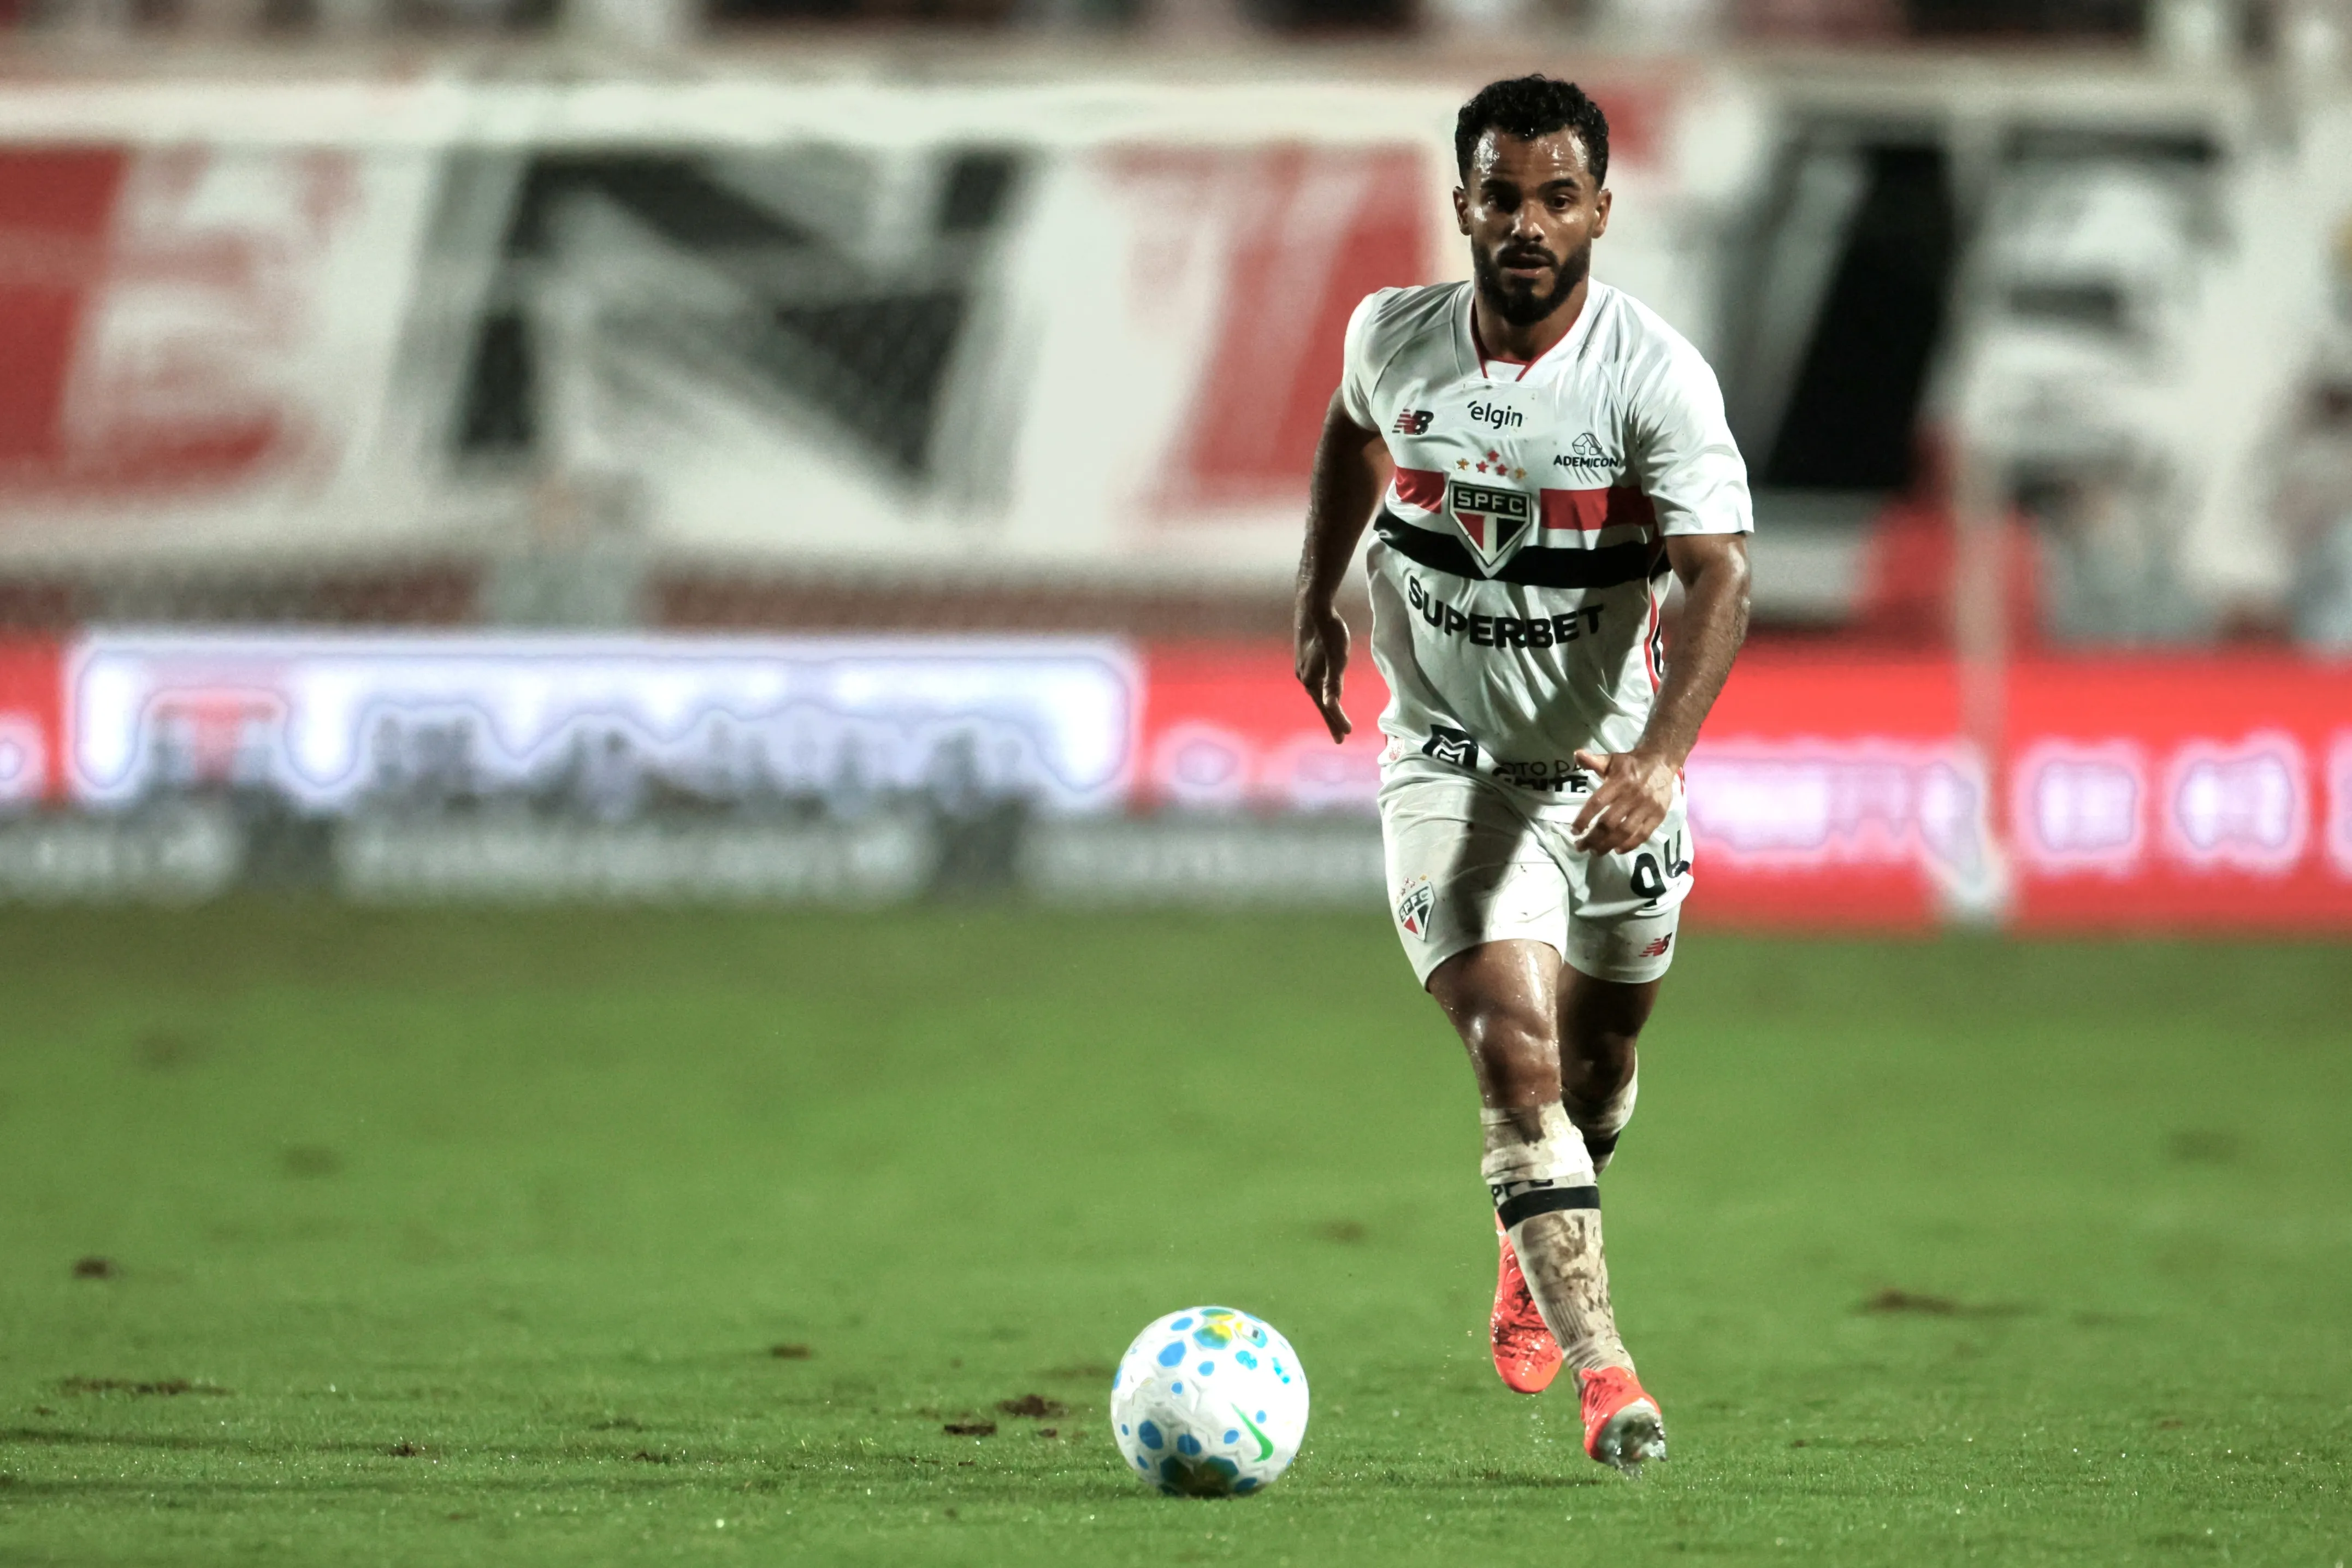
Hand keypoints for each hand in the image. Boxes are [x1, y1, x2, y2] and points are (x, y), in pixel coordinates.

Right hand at [1294, 604, 1351, 742]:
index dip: (1337, 722)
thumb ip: (1334, 683)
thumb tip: (1332, 706)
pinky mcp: (1303, 657)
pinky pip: (1314, 681)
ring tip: (1332, 715)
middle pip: (1319, 703)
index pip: (1327, 707)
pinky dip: (1320, 691)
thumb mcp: (1336, 658)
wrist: (1312, 606)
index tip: (1346, 737)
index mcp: (1311, 679)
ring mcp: (1301, 667)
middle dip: (1330, 719)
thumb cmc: (1328, 631)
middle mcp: (1303, 676)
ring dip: (1325, 706)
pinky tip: (1322, 688)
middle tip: (1339, 736)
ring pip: (1316, 692)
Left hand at [1570, 747, 1674, 853]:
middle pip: (1609, 823)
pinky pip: (1643, 834)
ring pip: (1625, 832)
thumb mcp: (1612, 760)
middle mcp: (1633, 795)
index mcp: (1619, 781)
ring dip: (1608, 845)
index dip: (1584, 818)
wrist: (1661, 762)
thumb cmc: (1631, 764)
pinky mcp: (1658, 815)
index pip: (1597, 803)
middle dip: (1593, 838)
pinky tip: (1617, 850)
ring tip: (1595, 852)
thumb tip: (1576, 755)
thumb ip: (1593, 761)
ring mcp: (1647, 807)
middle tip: (1581, 846)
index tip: (1574, 830)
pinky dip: (1630, 845)